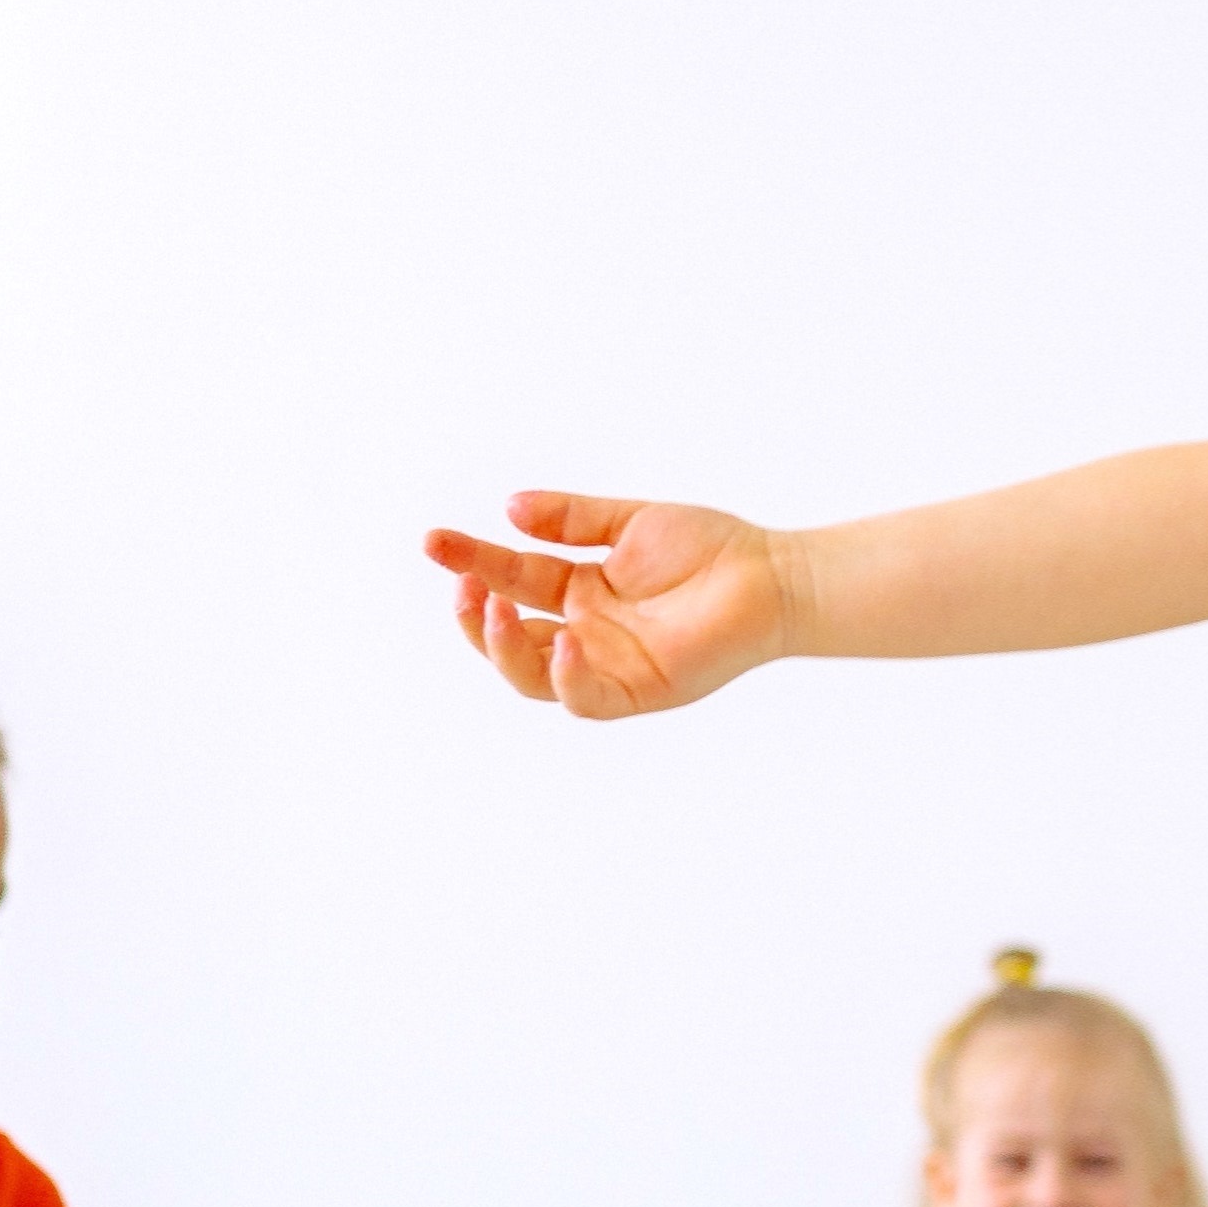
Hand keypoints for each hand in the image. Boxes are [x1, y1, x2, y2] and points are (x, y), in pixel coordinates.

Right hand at [423, 495, 794, 720]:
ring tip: (491, 607)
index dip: (470, 561)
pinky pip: (585, 698)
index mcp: (579, 592)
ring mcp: (607, 664)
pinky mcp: (638, 688)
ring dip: (501, 646)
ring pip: (530, 676)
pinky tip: (561, 640)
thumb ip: (570, 519)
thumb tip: (508, 509)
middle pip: (507, 636)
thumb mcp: (629, 523)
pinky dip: (565, 676)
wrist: (773, 576)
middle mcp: (585, 632)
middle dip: (474, 613)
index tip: (434, 540)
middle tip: (462, 581)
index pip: (510, 580)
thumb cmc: (712, 550)